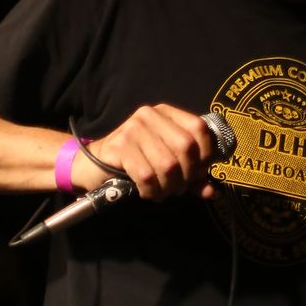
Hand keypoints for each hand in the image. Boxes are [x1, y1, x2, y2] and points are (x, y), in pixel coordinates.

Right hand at [72, 104, 216, 200]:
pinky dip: (151, 191)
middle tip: (178, 188)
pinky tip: (147, 192)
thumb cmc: (135, 164)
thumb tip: (211, 191)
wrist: (93, 166)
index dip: (205, 155)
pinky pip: (147, 176)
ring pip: (168, 165)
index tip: (198, 174)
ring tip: (162, 192)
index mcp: (165, 113)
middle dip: (187, 176)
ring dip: (169, 187)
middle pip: (186, 147)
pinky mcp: (119, 146)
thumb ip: (190, 176)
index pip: (199, 128)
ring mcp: (133, 128)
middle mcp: (149, 115)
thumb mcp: (166, 165)